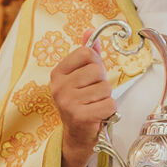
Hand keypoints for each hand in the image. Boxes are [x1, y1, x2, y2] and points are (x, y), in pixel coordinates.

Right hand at [50, 41, 117, 166]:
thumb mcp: (80, 76)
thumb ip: (86, 54)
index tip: (89, 77)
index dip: (95, 64)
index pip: (86, 52)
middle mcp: (59, 86)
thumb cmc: (81, 103)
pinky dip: (109, 111)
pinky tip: (98, 115)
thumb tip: (90, 30)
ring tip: (94, 105)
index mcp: (58, 72)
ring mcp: (68, 102)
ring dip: (106, 98)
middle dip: (102, 83)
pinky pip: (109, 104)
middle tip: (92, 95)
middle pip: (97, 70)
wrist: (76, 136)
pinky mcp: (80, 116)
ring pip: (105, 88)